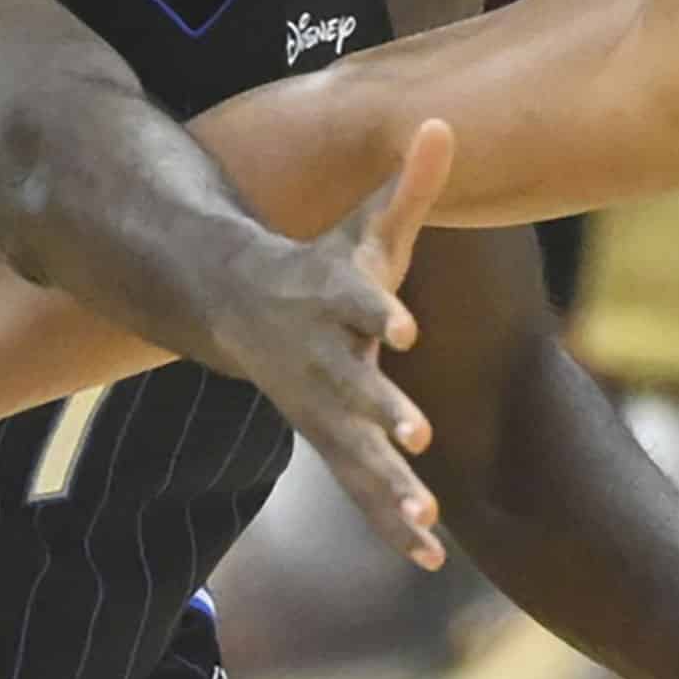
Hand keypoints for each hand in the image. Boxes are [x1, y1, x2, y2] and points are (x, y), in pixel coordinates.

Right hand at [196, 118, 458, 568]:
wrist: (233, 313)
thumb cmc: (317, 269)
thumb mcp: (361, 228)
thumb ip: (408, 185)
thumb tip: (444, 121)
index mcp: (328, 298)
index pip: (354, 301)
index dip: (376, 310)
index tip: (402, 326)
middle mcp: (322, 358)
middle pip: (353, 389)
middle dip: (383, 414)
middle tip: (417, 439)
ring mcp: (321, 408)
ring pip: (355, 453)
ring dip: (388, 488)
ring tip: (425, 521)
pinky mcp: (330, 443)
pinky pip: (362, 490)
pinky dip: (391, 524)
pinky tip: (430, 558)